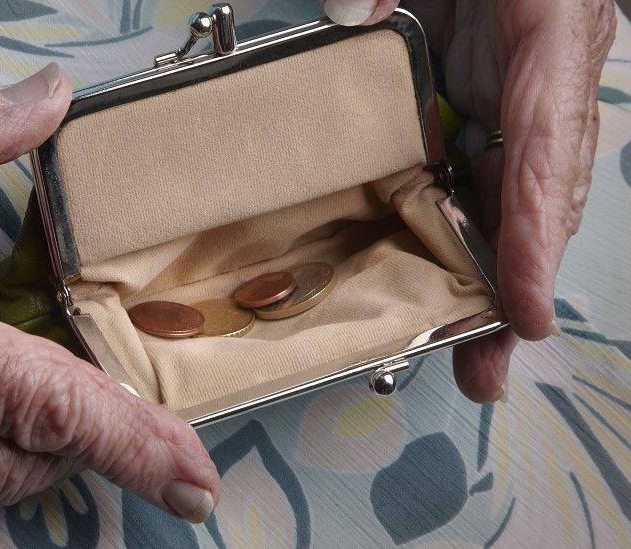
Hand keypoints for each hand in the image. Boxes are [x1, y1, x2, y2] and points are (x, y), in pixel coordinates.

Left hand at [322, 0, 616, 401]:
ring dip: (486, 280)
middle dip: (512, 291)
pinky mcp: (475, 107)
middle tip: (485, 370)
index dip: (534, 239)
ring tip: (467, 355)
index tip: (524, 312)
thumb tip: (350, 16)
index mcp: (548, 39)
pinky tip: (433, 282)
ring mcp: (508, 102)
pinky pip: (473, 181)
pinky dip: (458, 236)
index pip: (546, 152)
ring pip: (505, 204)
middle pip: (533, 202)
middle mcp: (537, 85)